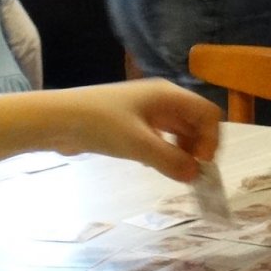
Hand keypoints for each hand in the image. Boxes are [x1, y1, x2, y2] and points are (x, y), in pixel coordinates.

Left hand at [49, 79, 221, 180]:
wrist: (58, 119)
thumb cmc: (100, 124)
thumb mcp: (138, 144)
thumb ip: (170, 160)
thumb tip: (195, 175)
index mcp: (168, 95)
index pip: (208, 113)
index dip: (211, 138)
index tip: (201, 164)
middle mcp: (162, 100)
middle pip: (195, 122)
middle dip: (198, 148)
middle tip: (189, 174)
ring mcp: (147, 111)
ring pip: (178, 131)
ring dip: (182, 152)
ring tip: (174, 172)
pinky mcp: (133, 123)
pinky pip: (161, 137)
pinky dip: (165, 151)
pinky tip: (153, 166)